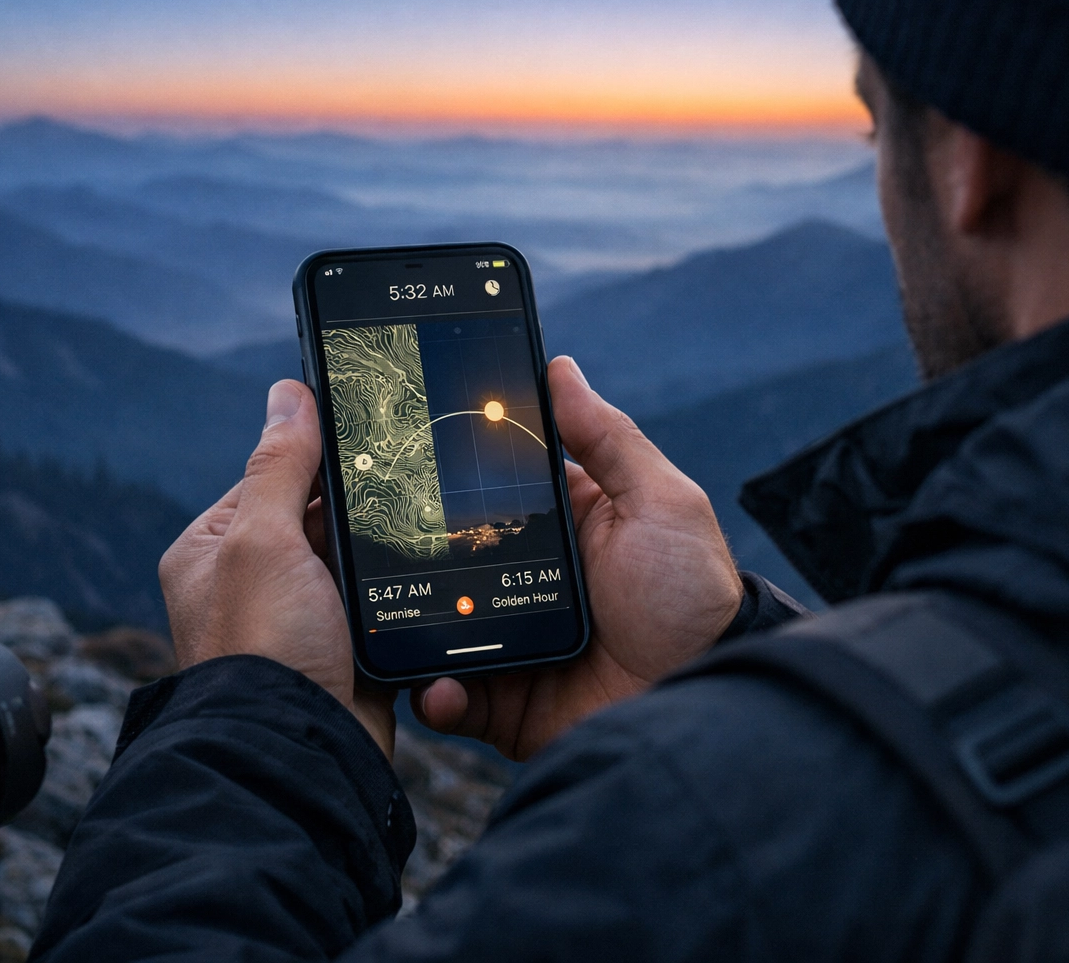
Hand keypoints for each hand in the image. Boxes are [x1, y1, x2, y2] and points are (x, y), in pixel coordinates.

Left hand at [158, 380, 395, 755]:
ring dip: (379, 554)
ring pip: (351, 562)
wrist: (300, 753)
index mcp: (210, 552)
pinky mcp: (340, 653)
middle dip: (354, 511)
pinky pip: (376, 605)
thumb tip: (287, 392)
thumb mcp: (262, 541)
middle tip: (405, 484)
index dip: (316, 459)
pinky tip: (422, 580)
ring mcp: (295, 621)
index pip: (269, 480)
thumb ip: (279, 466)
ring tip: (415, 534)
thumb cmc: (263, 650)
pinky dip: (396, 595)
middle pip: (315, 518)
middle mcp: (247, 586)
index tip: (368, 437)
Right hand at [412, 356, 740, 759]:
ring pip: (434, 626)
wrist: (703, 699)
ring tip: (383, 617)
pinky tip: (438, 685)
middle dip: (407, 550)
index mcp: (558, 526)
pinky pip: (450, 696)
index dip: (448, 470)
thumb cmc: (691, 596)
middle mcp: (523, 579)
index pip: (489, 488)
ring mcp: (507, 640)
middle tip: (365, 538)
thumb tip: (561, 368)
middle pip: (446, 557)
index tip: (401, 448)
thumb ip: (610, 439)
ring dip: (404, 622)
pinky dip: (436, 694)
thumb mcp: (661, 503)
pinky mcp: (502, 701)